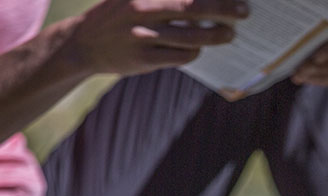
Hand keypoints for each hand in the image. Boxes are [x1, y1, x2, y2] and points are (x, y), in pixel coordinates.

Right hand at [68, 0, 248, 75]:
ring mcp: (142, 35)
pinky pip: (181, 56)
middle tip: (244, 11)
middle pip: (193, 8)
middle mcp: (141, 8)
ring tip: (229, 34)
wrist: (83, 44)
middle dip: (223, 9)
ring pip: (191, 36)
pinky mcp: (144, 59)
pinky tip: (199, 48)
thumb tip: (203, 2)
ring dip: (216, 35)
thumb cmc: (118, 14)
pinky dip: (194, 51)